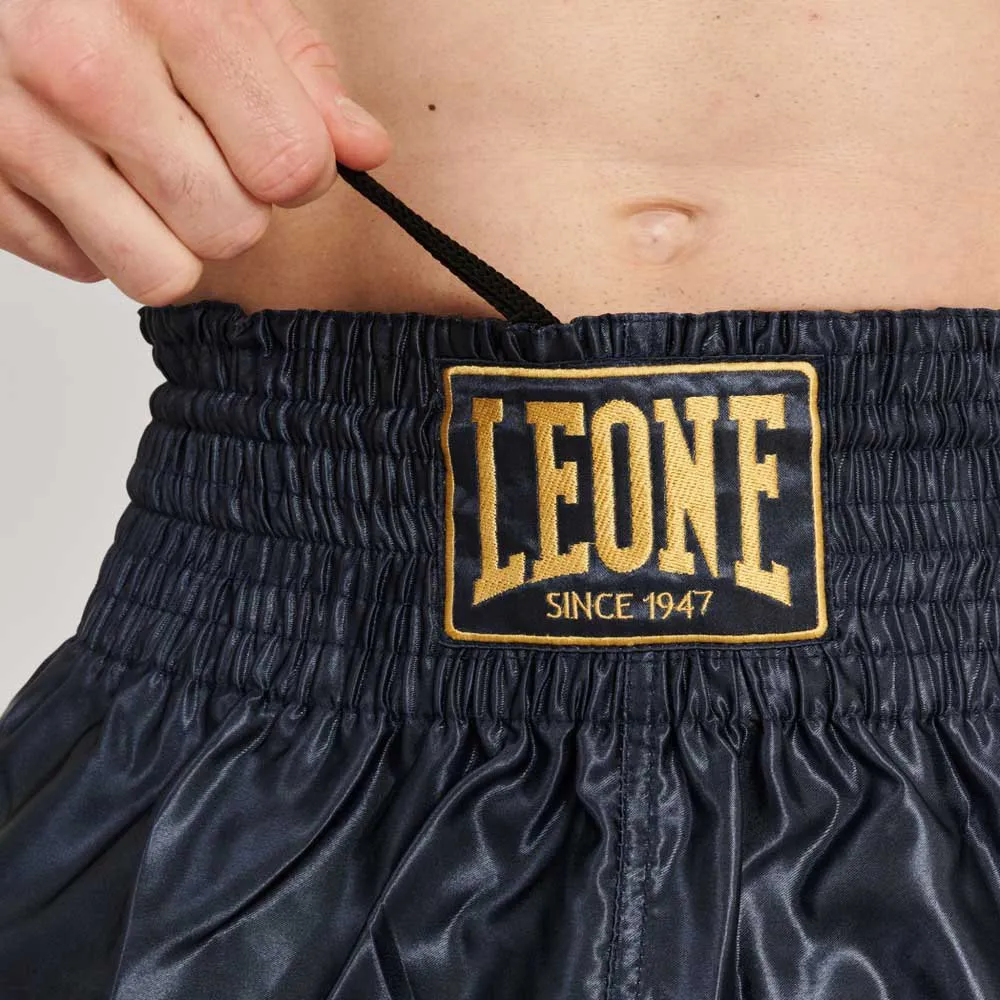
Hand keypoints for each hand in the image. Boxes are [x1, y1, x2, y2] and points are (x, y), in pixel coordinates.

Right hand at [0, 0, 390, 303]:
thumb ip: (301, 72)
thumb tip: (366, 150)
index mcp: (166, 5)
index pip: (289, 166)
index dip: (299, 167)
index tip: (274, 139)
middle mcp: (82, 69)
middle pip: (232, 230)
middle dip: (235, 203)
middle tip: (199, 148)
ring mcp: (17, 131)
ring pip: (164, 276)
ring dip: (173, 238)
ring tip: (149, 172)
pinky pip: (88, 269)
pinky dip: (99, 234)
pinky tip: (87, 170)